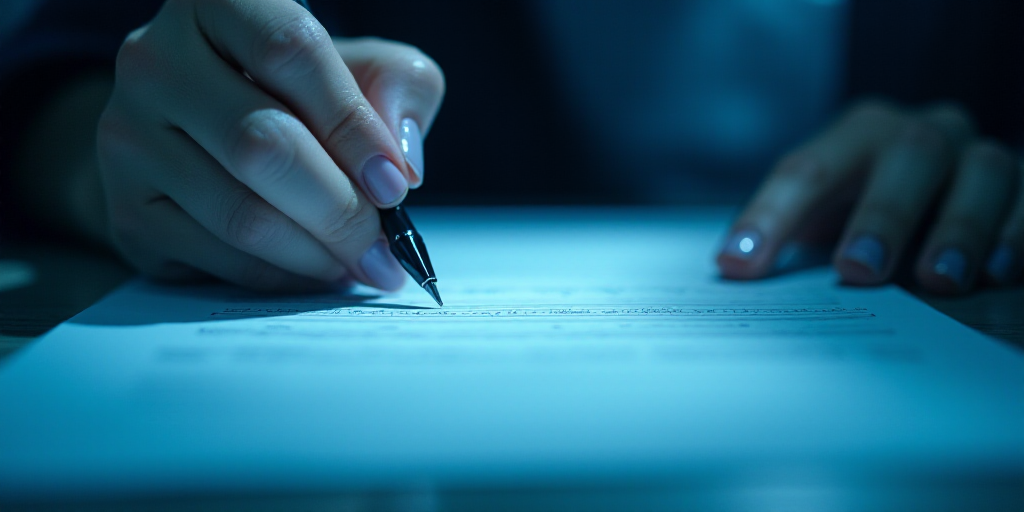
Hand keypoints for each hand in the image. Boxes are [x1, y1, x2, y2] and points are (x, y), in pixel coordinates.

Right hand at [97, 0, 443, 290]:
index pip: (290, 52)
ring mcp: (127, 134)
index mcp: (216, 1)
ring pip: (241, 213)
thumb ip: (396, 88)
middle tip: (385, 248)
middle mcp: (155, 59)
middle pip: (262, 145)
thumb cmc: (296, 94)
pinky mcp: (125, 206)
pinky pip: (218, 256)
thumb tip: (399, 160)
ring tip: (360, 262)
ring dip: (317, 253)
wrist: (201, 133)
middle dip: (341, 210)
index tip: (395, 184)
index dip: (352, 125)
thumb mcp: (362, 66)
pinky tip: (315, 269)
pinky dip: (282, 275)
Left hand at [717, 100, 1022, 293]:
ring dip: (959, 227)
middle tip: (857, 269)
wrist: (946, 200)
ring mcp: (977, 157)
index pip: (807, 169)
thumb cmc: (866, 214)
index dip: (770, 216)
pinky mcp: (1023, 188)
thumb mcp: (823, 221)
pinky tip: (992, 274)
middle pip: (908, 154)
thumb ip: (786, 242)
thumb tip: (734, 274)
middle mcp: (921, 135)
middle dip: (882, 213)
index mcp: (857, 136)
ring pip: (983, 171)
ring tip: (936, 280)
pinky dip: (1013, 235)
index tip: (739, 264)